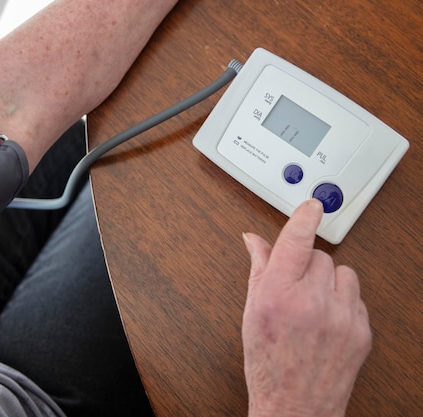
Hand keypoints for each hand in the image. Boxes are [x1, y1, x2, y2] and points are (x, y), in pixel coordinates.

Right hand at [241, 199, 371, 416]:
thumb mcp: (252, 311)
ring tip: (312, 302)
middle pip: (318, 255)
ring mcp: (341, 317)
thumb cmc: (267, 363)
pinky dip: (342, 300)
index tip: (313, 203)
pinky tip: (327, 318)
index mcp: (278, 295)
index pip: (296, 241)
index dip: (305, 217)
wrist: (294, 406)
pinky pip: (356, 295)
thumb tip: (253, 239)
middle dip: (305, 264)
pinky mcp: (361, 330)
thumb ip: (258, 268)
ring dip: (327, 280)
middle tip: (294, 285)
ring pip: (342, 271)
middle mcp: (311, 302)